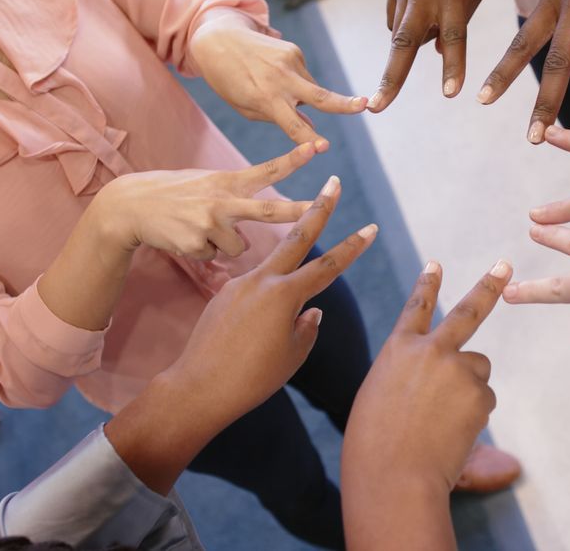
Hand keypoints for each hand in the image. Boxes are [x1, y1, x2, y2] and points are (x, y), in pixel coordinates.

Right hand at [93, 144, 316, 260]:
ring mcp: (209, 224)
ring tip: (196, 227)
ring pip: (239, 247)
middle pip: (268, 211)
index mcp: (227, 182)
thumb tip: (254, 230)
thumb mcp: (206, 183)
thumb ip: (234, 198)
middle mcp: (222, 201)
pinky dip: (201, 251)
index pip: (266, 170)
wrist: (131, 206)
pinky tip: (182, 236)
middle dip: (297, 210)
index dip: (293, 159)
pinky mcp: (196, 244)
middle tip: (319, 207)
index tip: (317, 147)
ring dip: (223, 243)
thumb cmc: (174, 194)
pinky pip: (213, 256)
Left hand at [165, 174, 377, 426]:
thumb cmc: (252, 379)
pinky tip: (247, 340)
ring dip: (285, 278)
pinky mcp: (222, 294)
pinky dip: (261, 308)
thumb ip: (307, 326)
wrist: (198, 388)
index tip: (371, 227)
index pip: (328, 266)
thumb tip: (311, 310)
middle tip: (334, 182)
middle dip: (319, 208)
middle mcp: (262, 281)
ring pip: (272, 270)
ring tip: (274, 325)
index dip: (353, 247)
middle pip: (297, 237)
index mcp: (284, 296)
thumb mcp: (292, 356)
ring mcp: (239, 284)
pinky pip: (252, 293)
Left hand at [190, 18, 366, 144]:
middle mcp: (281, 79)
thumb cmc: (230, 81)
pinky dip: (296, 83)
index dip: (309, 138)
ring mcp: (290, 62)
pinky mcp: (294, 51)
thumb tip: (309, 124)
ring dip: (303, 97)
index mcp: (266, 98)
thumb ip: (278, 118)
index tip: (324, 147)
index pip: (293, 125)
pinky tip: (275, 76)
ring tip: (273, 89)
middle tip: (366, 106)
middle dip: (345, 104)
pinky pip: (304, 76)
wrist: (218, 39)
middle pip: (320, 97)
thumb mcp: (246, 107)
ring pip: (311, 90)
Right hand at [344, 259, 509, 492]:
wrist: (394, 476)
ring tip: (442, 419)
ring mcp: (457, 368)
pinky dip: (471, 416)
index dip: (427, 285)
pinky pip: (483, 400)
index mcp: (397, 348)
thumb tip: (440, 378)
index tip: (437, 264)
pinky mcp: (479, 392)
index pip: (417, 308)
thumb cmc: (374, 446)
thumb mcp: (378, 397)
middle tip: (504, 264)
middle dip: (488, 285)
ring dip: (468, 388)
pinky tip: (450, 433)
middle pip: (468, 310)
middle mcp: (430, 349)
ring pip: (477, 370)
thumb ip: (408, 376)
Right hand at [368, 0, 493, 111]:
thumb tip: (436, 51)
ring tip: (413, 46)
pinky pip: (397, 19)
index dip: (453, 65)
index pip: (454, 36)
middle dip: (390, 79)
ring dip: (408, 46)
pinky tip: (417, 17)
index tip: (451, 93)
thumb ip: (461, 16)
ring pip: (401, 34)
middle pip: (404, 45)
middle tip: (375, 107)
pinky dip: (407, 25)